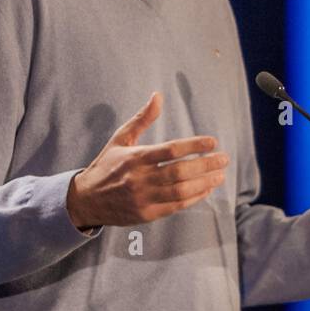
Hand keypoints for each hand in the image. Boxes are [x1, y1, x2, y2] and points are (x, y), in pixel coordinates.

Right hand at [66, 92, 228, 228]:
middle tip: (224, 159)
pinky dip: (194, 198)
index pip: (171, 150)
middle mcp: (140, 179)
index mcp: (135, 157)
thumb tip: (158, 95)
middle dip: (206, 165)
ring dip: (204, 183)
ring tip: (220, 175)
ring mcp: (143, 198)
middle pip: (180, 172)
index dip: (194, 146)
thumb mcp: (120, 139)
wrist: (85, 200)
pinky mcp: (146, 215)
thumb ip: (142, 119)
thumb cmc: (106, 165)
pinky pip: (176, 206)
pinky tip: (206, 189)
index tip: (213, 141)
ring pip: (181, 191)